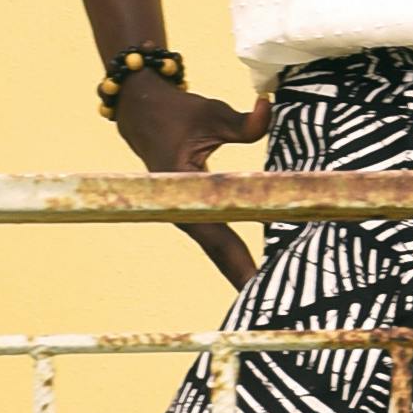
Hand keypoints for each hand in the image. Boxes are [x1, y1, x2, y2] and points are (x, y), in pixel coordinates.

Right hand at [109, 66, 261, 290]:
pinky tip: (252, 272)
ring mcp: (186, 213)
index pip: (216, 229)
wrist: (141, 113)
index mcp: (178, 188)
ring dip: (239, 269)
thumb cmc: (176, 114)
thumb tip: (267, 109)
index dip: (238, 258)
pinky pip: (217, 238)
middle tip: (271, 303)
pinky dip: (233, 255)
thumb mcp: (210, 112)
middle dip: (243, 276)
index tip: (256, 285)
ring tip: (267, 295)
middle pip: (218, 250)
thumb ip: (243, 121)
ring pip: (217, 248)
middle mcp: (181, 208)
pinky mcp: (192, 211)